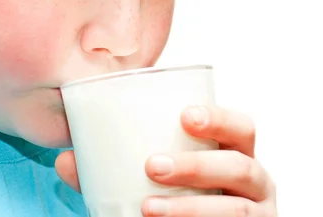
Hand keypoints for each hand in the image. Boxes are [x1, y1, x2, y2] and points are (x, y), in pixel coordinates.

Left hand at [55, 106, 277, 216]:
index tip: (185, 116)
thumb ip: (115, 168)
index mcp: (235, 153)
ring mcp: (256, 214)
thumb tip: (66, 159)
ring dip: (190, 207)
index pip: (241, 127)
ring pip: (235, 210)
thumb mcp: (161, 180)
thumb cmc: (184, 198)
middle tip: (152, 165)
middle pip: (240, 166)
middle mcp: (254, 182)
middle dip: (197, 165)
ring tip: (147, 207)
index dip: (219, 118)